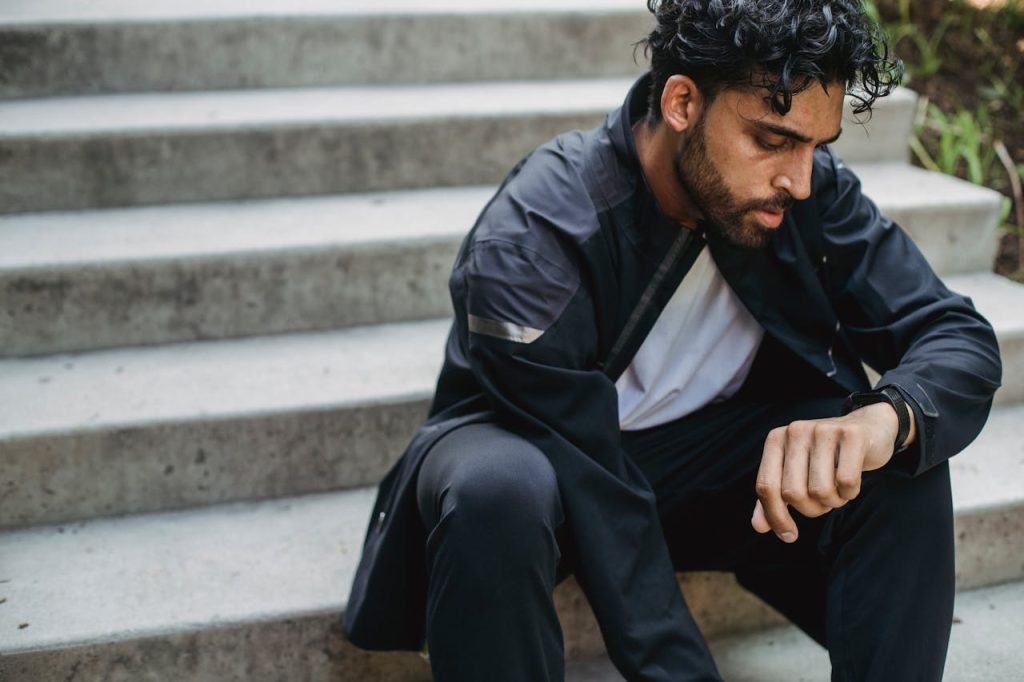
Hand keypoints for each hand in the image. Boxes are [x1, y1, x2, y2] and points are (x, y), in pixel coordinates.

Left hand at [751, 403, 908, 542]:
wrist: (868, 429)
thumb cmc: (827, 458)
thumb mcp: (795, 473)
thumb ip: (775, 498)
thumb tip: (758, 527)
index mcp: (776, 440)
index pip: (766, 487)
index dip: (776, 516)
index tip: (789, 536)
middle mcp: (795, 431)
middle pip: (793, 493)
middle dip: (811, 509)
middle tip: (824, 502)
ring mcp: (823, 430)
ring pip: (820, 490)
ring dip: (833, 502)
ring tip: (838, 490)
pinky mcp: (852, 434)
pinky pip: (847, 481)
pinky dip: (850, 492)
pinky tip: (851, 483)